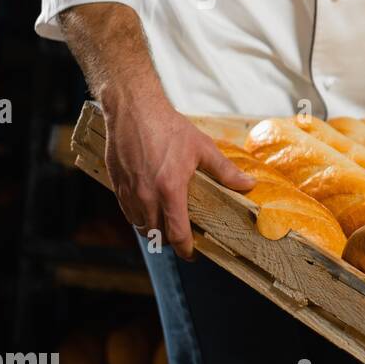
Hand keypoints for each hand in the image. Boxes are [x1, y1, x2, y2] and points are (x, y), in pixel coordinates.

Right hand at [103, 93, 253, 259]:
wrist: (133, 109)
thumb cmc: (168, 127)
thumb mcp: (202, 148)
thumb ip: (225, 171)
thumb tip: (249, 185)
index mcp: (169, 190)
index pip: (176, 233)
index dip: (185, 249)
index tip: (192, 254)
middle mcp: (146, 195)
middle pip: (155, 234)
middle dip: (169, 241)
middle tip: (182, 238)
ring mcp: (128, 190)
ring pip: (138, 225)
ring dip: (152, 230)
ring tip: (165, 226)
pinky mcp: (116, 182)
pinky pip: (126, 210)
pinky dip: (137, 216)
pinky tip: (148, 210)